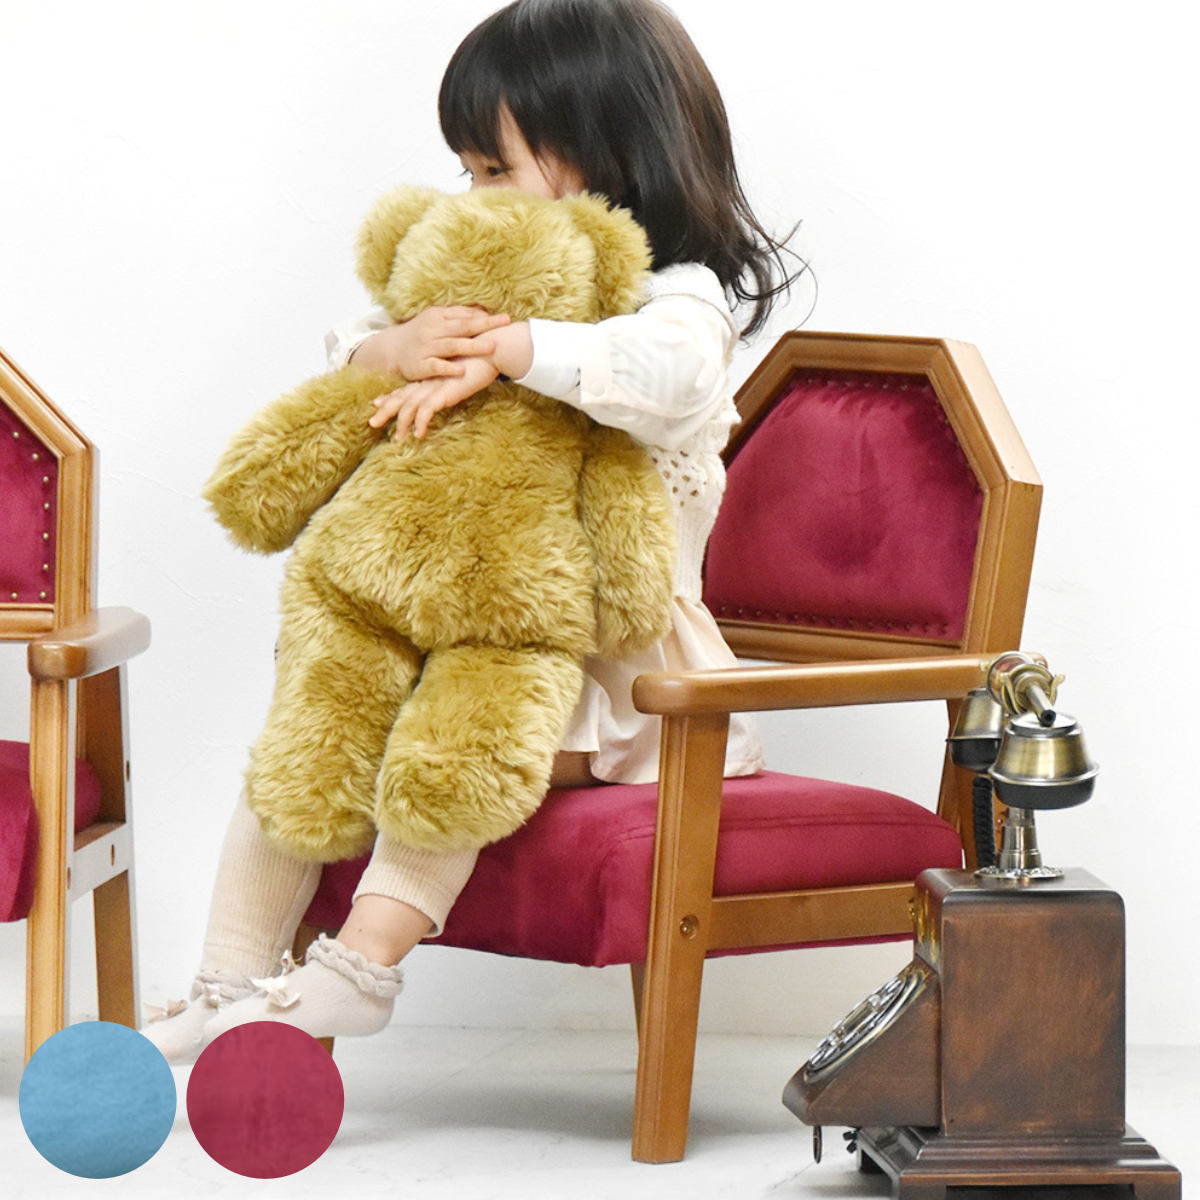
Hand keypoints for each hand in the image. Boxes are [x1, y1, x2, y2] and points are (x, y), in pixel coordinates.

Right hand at [350, 306, 509, 379]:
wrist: (391, 350)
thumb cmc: (422, 334)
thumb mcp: (437, 320)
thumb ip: (458, 315)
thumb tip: (484, 310)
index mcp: (439, 316)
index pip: (465, 315)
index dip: (485, 317)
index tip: (505, 319)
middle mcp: (433, 329)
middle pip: (462, 327)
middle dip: (484, 326)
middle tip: (505, 324)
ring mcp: (426, 347)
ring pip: (452, 346)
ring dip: (472, 346)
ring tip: (491, 347)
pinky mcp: (420, 365)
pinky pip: (436, 366)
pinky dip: (448, 368)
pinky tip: (462, 370)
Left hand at [369, 353, 501, 439]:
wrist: (493, 345)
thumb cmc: (483, 356)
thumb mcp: (466, 368)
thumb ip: (458, 377)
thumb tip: (460, 382)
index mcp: (433, 375)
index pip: (408, 388)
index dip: (392, 396)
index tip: (378, 403)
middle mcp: (430, 380)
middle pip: (402, 397)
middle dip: (386, 410)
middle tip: (372, 423)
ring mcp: (436, 385)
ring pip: (410, 406)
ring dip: (402, 424)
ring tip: (398, 439)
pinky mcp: (446, 391)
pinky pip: (427, 410)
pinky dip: (421, 423)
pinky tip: (419, 435)